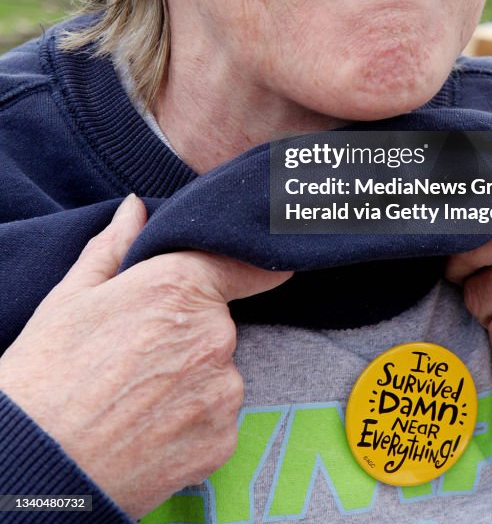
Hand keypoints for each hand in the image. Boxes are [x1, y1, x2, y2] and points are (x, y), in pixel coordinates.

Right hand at [0, 194, 291, 517]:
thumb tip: (135, 208)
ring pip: (217, 372)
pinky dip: (190, 422)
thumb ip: (114, 248)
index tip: (270, 266)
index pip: (240, 264)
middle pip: (217, 322)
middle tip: (136, 357)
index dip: (248, 265)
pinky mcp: (222, 440)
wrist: (37, 467)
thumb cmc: (46, 378)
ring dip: (190, 380)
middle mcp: (214, 334)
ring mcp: (222, 390)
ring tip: (135, 399)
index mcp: (180, 286)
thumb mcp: (71, 298)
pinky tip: (148, 428)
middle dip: (187, 333)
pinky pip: (216, 418)